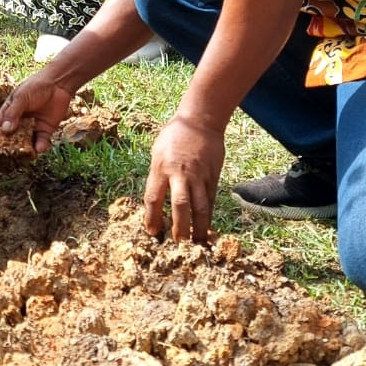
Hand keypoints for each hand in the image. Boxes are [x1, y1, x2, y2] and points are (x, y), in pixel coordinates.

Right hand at [0, 71, 74, 153]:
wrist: (58, 84)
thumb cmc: (36, 86)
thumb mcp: (21, 97)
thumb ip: (13, 113)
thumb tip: (5, 130)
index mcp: (9, 112)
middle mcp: (19, 122)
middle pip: (11, 138)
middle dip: (10, 147)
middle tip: (8, 156)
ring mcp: (32, 127)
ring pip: (26, 143)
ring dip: (25, 150)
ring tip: (24, 155)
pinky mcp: (45, 131)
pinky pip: (41, 142)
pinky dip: (40, 147)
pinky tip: (39, 149)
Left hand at [142, 115, 225, 242]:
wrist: (200, 121)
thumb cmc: (174, 136)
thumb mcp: (157, 153)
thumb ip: (157, 176)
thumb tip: (155, 201)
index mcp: (161, 168)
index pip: (153, 199)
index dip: (152, 218)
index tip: (152, 232)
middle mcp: (180, 174)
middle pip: (180, 206)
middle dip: (179, 227)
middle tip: (178, 244)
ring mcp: (199, 176)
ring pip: (200, 206)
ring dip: (198, 227)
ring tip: (197, 243)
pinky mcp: (213, 176)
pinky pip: (210, 200)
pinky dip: (208, 215)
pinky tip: (207, 227)